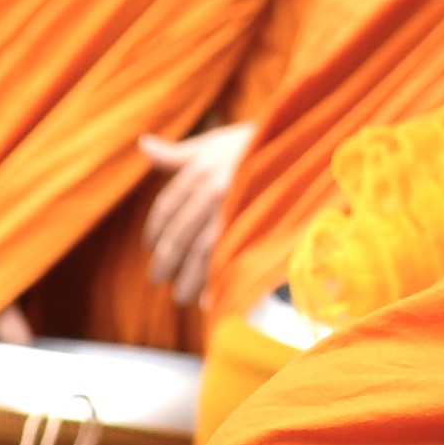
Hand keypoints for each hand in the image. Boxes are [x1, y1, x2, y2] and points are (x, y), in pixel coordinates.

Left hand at [137, 123, 251, 312]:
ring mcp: (235, 208)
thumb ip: (177, 153)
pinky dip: (217, 282)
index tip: (151, 246)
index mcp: (201, 169)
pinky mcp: (256, 226)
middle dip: (167, 258)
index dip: (156, 229)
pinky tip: (208, 302)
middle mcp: (214, 189)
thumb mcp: (214, 143)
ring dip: (188, 277)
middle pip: (181, 232)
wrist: (300, 147)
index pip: (167, 205)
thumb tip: (144, 143)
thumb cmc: (251, 146)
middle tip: (157, 277)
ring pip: (202, 250)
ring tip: (180, 295)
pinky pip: (230, 258)